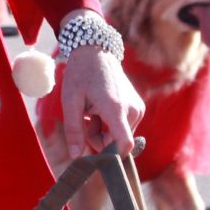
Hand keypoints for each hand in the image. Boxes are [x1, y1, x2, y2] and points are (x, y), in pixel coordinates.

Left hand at [57, 41, 142, 157]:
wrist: (96, 52)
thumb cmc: (81, 75)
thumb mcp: (70, 102)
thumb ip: (73, 130)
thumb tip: (76, 156)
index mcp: (116, 108)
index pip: (125, 144)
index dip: (110, 156)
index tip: (93, 154)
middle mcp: (133, 110)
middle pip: (117, 143)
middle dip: (98, 138)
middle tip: (85, 119)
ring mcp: (138, 108)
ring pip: (120, 136)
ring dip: (103, 131)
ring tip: (92, 111)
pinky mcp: (139, 108)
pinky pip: (124, 128)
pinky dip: (110, 124)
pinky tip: (101, 109)